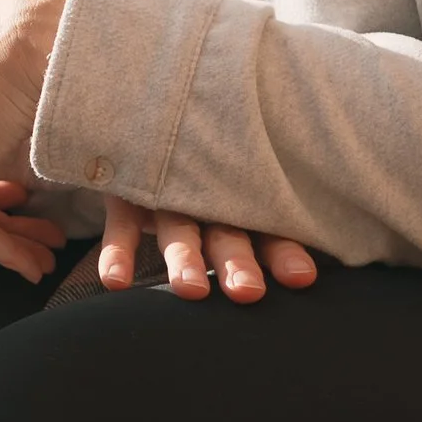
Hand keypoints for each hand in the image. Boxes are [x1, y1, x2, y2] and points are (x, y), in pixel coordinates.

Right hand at [95, 195, 321, 303]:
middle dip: (237, 262)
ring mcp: (166, 198)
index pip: (270, 231)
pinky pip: (122, 227)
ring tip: (190, 290)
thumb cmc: (213, 185)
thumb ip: (269, 235)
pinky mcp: (128, 199)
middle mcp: (208, 202)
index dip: (284, 252)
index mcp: (243, 206)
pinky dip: (118, 253)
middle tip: (248, 292)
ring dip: (184, 259)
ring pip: (178, 230)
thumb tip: (306, 278)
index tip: (301, 277)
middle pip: (227, 233)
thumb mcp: (241, 203)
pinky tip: (115, 282)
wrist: (153, 130)